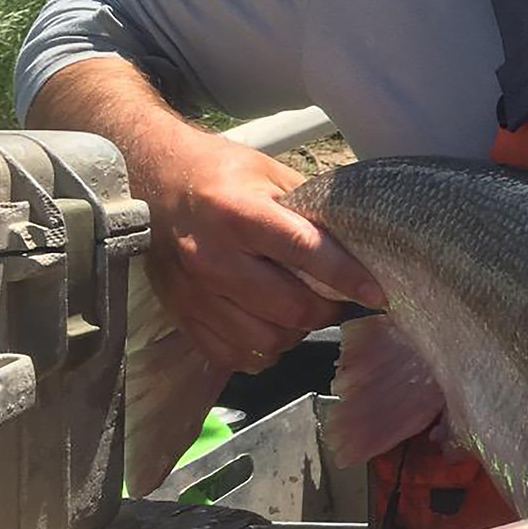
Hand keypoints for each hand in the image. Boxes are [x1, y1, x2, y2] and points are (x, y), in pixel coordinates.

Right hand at [140, 125, 384, 375]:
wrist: (150, 179)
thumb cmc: (218, 173)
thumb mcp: (268, 173)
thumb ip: (311, 207)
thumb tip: (361, 239)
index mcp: (237, 213)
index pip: (305, 252)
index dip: (347, 277)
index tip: (377, 292)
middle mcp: (212, 257)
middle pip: (290, 308)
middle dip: (327, 310)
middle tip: (339, 300)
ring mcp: (194, 292)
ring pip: (265, 340)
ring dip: (296, 333)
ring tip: (304, 313)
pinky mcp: (181, 315)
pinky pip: (233, 356)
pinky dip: (262, 351)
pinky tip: (270, 328)